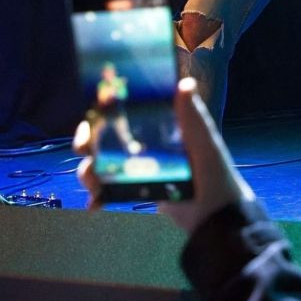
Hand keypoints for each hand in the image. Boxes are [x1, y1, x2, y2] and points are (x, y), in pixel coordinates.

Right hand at [74, 77, 254, 230]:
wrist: (216, 217)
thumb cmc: (215, 174)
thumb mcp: (205, 144)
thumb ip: (194, 117)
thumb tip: (185, 83)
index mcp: (159, 127)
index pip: (126, 111)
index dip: (105, 109)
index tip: (92, 110)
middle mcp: (145, 144)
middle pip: (105, 137)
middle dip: (87, 140)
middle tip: (84, 145)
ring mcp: (138, 168)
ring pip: (102, 164)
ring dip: (89, 170)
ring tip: (92, 180)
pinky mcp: (136, 191)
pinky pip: (109, 191)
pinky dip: (98, 196)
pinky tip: (95, 204)